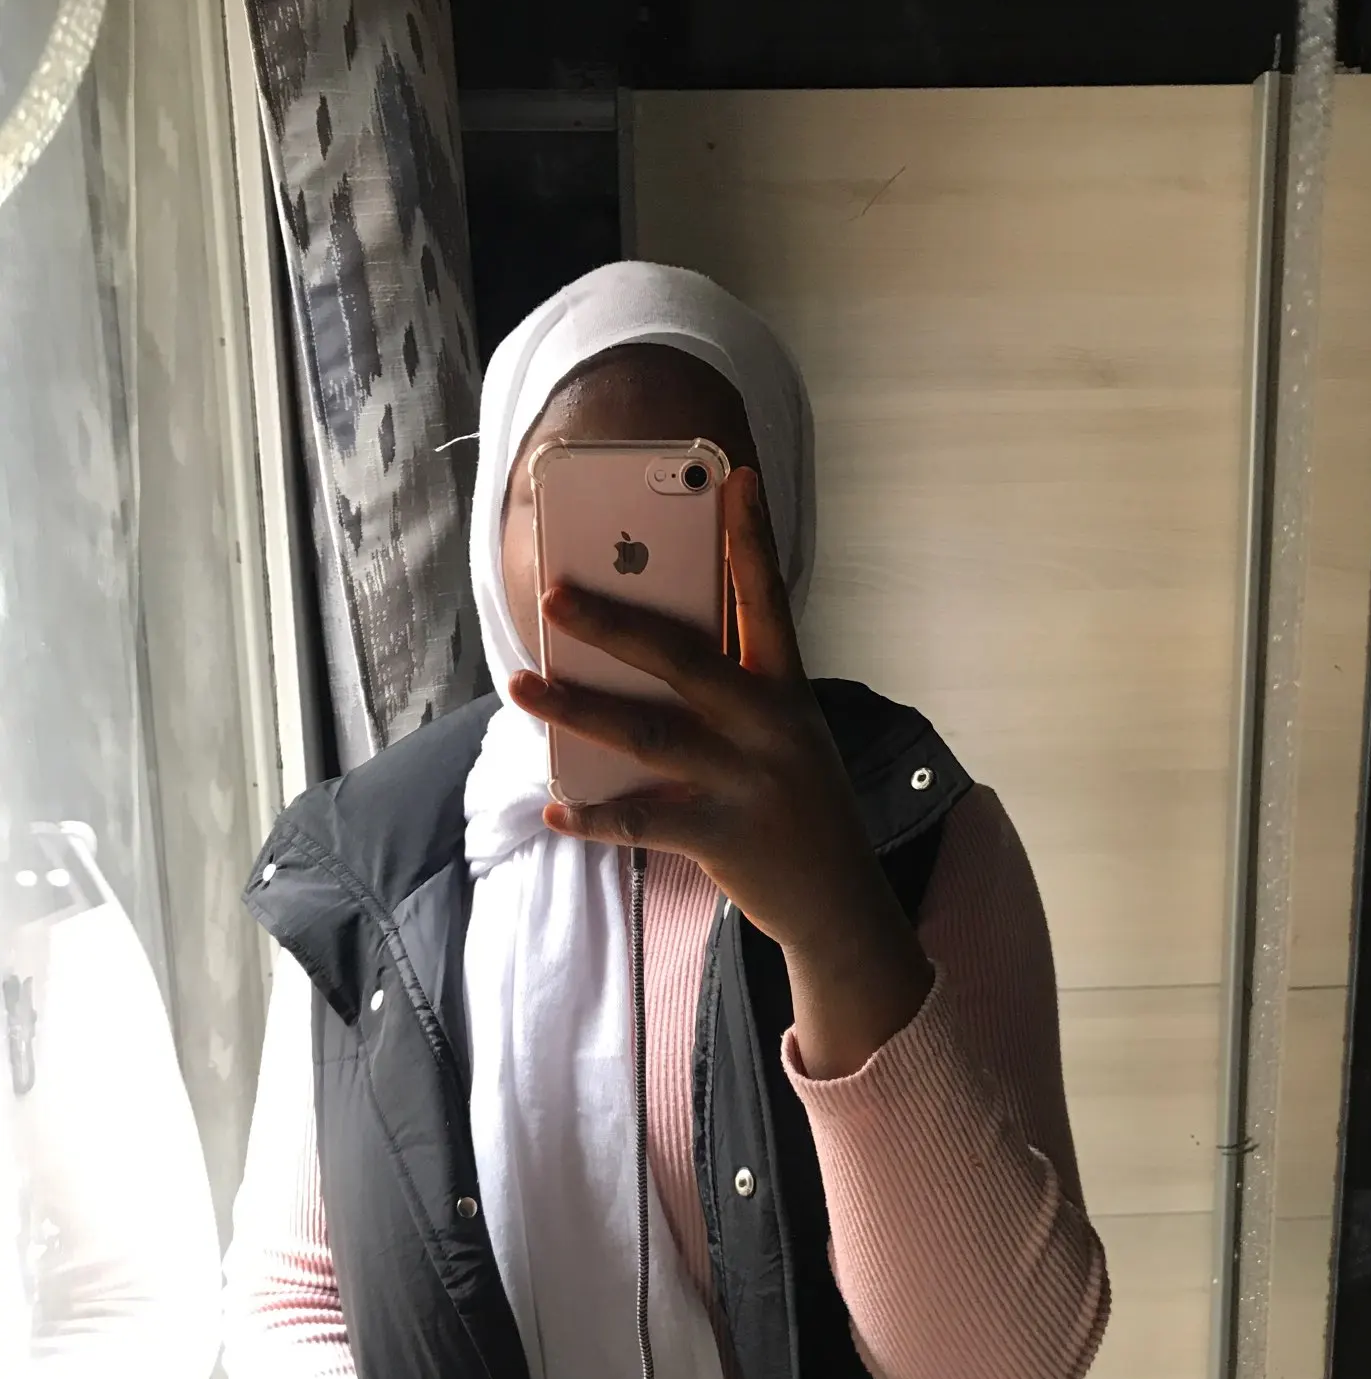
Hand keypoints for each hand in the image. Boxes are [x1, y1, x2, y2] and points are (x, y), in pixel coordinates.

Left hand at [507, 468, 933, 1074]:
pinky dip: (594, 817)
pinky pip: (643, 821)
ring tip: (521, 687)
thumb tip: (642, 655)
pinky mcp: (724, 836)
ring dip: (575, 709)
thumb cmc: (797, 807)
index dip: (750, 536)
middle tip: (555, 593)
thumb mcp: (784, 737)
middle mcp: (770, 726)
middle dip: (614, 622)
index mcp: (787, 690)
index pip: (768, 598)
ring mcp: (747, 781)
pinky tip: (553, 808)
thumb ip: (733, 693)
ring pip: (647, 735)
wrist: (840, 903)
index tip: (734, 475)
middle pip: (683, 660)